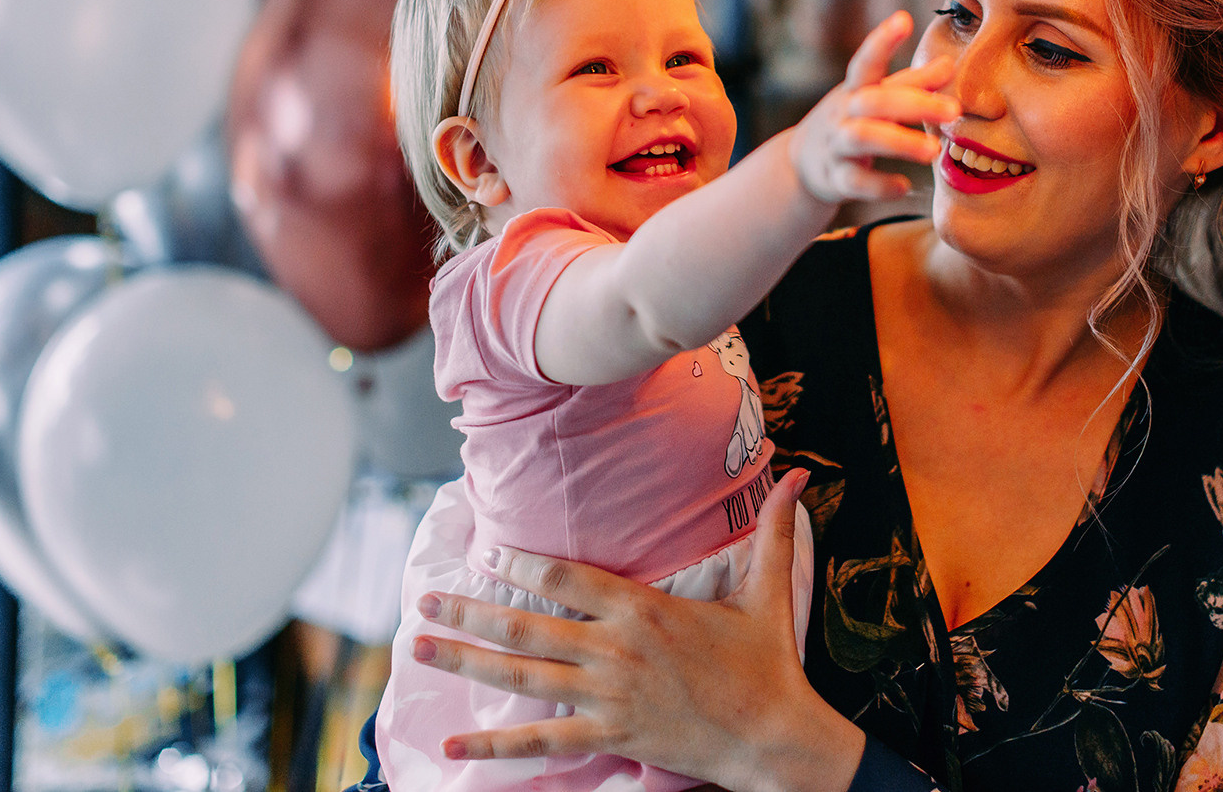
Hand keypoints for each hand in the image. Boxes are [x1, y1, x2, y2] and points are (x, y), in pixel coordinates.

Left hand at [409, 472, 865, 791]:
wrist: (772, 736)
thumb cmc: (767, 663)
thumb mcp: (769, 592)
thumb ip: (774, 532)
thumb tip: (802, 475)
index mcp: (645, 609)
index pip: (569, 578)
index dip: (524, 564)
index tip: (488, 551)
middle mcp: (616, 651)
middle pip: (527, 626)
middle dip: (469, 613)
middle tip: (423, 601)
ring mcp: (606, 697)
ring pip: (522, 676)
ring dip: (466, 661)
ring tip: (420, 647)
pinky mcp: (608, 736)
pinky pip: (540, 741)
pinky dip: (493, 746)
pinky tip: (453, 748)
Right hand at [789, 10, 956, 205]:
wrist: (802, 165)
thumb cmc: (850, 121)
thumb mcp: (874, 99)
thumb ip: (911, 84)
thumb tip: (948, 63)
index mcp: (855, 89)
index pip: (866, 62)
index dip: (882, 41)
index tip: (903, 19)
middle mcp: (843, 113)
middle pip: (874, 101)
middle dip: (914, 103)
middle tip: (953, 109)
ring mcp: (836, 145)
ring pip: (862, 137)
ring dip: (900, 142)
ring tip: (934, 150)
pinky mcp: (835, 178)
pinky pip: (855, 181)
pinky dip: (879, 185)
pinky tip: (905, 186)